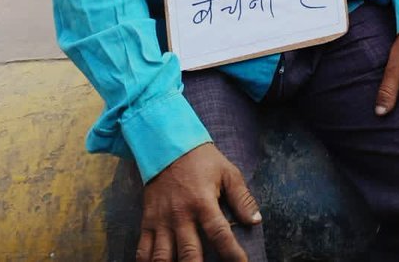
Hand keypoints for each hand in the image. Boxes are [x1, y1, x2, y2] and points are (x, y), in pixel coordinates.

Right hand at [136, 143, 260, 261]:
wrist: (168, 147)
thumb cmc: (202, 161)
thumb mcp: (228, 172)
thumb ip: (242, 198)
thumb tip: (255, 221)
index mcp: (203, 202)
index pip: (219, 234)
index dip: (232, 253)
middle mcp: (181, 215)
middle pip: (189, 253)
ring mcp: (162, 220)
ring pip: (162, 257)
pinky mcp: (147, 221)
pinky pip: (143, 249)